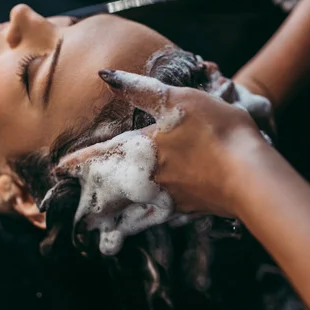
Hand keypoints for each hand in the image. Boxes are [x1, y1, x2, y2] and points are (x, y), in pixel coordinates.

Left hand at [86, 69, 270, 216]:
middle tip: (77, 213)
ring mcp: (171, 198)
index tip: (60, 169)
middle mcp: (151, 178)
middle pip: (113, 194)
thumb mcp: (178, 99)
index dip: (80, 161)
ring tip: (101, 233)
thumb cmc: (215, 131)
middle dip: (94, 203)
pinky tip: (149, 228)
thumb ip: (141, 90)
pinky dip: (149, 228)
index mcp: (144, 150)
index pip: (103, 155)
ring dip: (115, 223)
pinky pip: (162, 221)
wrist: (250, 173)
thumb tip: (106, 76)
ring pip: (134, 214)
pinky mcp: (192, 210)